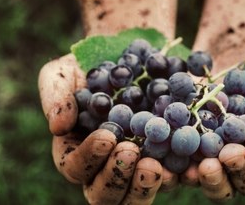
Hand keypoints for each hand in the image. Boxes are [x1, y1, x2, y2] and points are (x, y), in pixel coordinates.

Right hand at [38, 0, 178, 203]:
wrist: (131, 53)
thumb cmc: (91, 65)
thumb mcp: (65, 72)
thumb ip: (55, 95)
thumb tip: (58, 127)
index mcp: (79, 151)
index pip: (76, 167)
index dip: (89, 158)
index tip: (108, 136)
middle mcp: (107, 164)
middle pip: (105, 194)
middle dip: (117, 178)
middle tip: (131, 153)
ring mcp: (138, 163)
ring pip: (137, 194)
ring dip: (145, 185)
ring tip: (156, 165)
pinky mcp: (166, 156)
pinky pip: (173, 175)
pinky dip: (180, 175)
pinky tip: (189, 167)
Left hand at [193, 45, 244, 200]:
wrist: (236, 53)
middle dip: (240, 170)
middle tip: (229, 154)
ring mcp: (221, 157)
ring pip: (219, 182)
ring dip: (211, 179)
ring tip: (203, 166)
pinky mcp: (195, 148)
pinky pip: (188, 166)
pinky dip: (181, 170)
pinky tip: (174, 164)